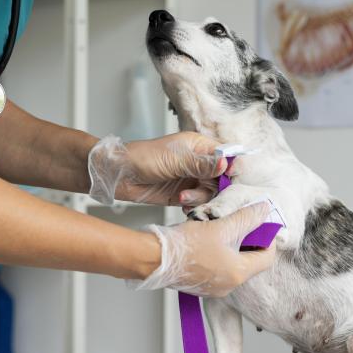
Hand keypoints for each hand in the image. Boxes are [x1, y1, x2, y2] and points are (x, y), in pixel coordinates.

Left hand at [87, 132, 226, 205]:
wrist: (118, 175)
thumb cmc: (142, 158)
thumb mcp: (175, 160)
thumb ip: (201, 164)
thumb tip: (225, 163)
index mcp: (199, 146)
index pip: (227, 155)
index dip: (232, 168)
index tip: (233, 180)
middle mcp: (198, 163)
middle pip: (222, 178)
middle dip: (216, 189)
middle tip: (206, 196)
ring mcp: (191, 179)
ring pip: (211, 193)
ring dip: (200, 198)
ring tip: (183, 198)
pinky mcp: (183, 194)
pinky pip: (198, 203)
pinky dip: (193, 206)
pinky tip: (183, 205)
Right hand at [131, 202, 275, 296]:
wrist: (153, 258)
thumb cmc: (185, 244)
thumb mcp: (221, 226)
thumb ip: (246, 218)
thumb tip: (264, 210)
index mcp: (238, 273)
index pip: (267, 257)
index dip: (268, 238)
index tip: (260, 224)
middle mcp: (229, 286)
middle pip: (251, 261)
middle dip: (249, 241)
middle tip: (241, 223)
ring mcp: (214, 288)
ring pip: (234, 264)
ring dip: (233, 246)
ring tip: (222, 229)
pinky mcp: (201, 285)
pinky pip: (219, 270)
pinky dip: (220, 255)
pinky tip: (209, 240)